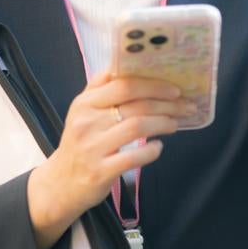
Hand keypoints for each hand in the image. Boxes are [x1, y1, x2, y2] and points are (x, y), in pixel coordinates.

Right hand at [25, 71, 188, 248]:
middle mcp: (86, 122)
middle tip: (186, 107)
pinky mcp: (100, 171)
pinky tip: (158, 147)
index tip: (174, 88)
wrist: (61, 183)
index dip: (153, 84)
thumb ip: (101, 88)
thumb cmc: (80, 142)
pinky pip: (133, 157)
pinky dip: (151, 151)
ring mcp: (92, 147)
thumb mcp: (83, 111)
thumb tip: (129, 65)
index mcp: (84, 103)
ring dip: (163, 124)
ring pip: (137, 127)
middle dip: (167, 104)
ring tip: (174, 125)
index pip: (123, 84)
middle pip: (135, 105)